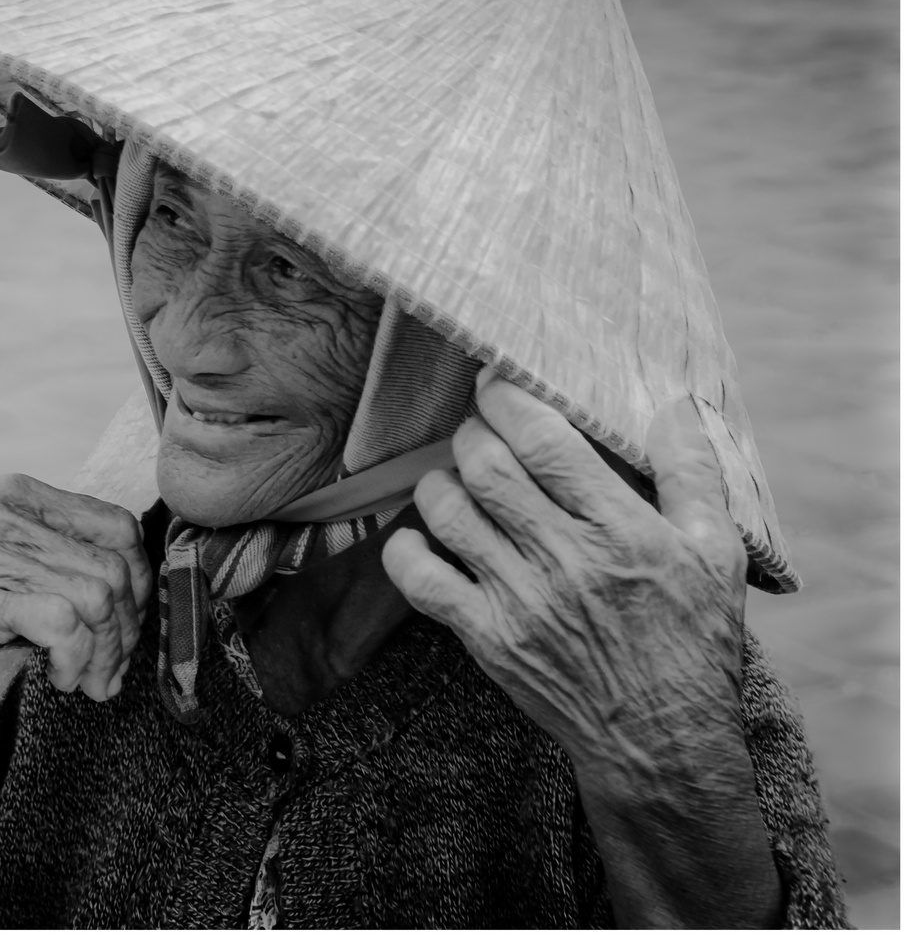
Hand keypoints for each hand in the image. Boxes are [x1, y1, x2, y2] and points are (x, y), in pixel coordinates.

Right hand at [0, 474, 151, 843]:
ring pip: (100, 597)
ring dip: (106, 652)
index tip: (128, 625)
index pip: (117, 525)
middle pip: (116, 566)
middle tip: (111, 672)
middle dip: (127, 629)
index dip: (139, 581)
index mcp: (18, 492)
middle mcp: (11, 512)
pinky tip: (62, 680)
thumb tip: (119, 584)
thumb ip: (41, 546)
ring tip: (87, 682)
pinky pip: (67, 624)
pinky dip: (77, 660)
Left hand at [381, 372, 749, 772]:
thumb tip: (675, 405)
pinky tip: (423, 537)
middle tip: (483, 432)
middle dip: (474, 433)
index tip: (497, 382)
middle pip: (486, 465)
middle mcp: (564, 559)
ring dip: (442, 483)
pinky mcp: (486, 639)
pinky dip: (406, 549)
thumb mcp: (719, 554)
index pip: (544, 440)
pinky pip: (419, 580)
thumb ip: (695, 474)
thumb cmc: (693, 642)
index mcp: (621, 530)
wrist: (662, 743)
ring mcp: (518, 600)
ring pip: (447, 511)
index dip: (508, 397)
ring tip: (460, 482)